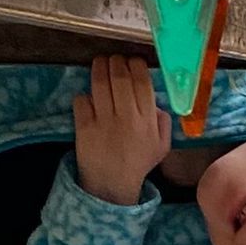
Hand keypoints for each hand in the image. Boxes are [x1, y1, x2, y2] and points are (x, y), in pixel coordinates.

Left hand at [73, 56, 171, 206]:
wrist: (111, 185)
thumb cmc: (138, 162)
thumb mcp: (162, 145)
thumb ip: (163, 122)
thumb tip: (155, 101)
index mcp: (147, 120)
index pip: (142, 83)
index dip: (136, 66)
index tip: (133, 61)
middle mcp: (127, 117)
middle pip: (120, 78)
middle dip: (117, 62)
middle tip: (114, 59)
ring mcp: (104, 121)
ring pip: (100, 84)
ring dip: (99, 68)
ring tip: (100, 63)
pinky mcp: (84, 127)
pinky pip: (82, 100)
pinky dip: (84, 95)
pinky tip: (89, 97)